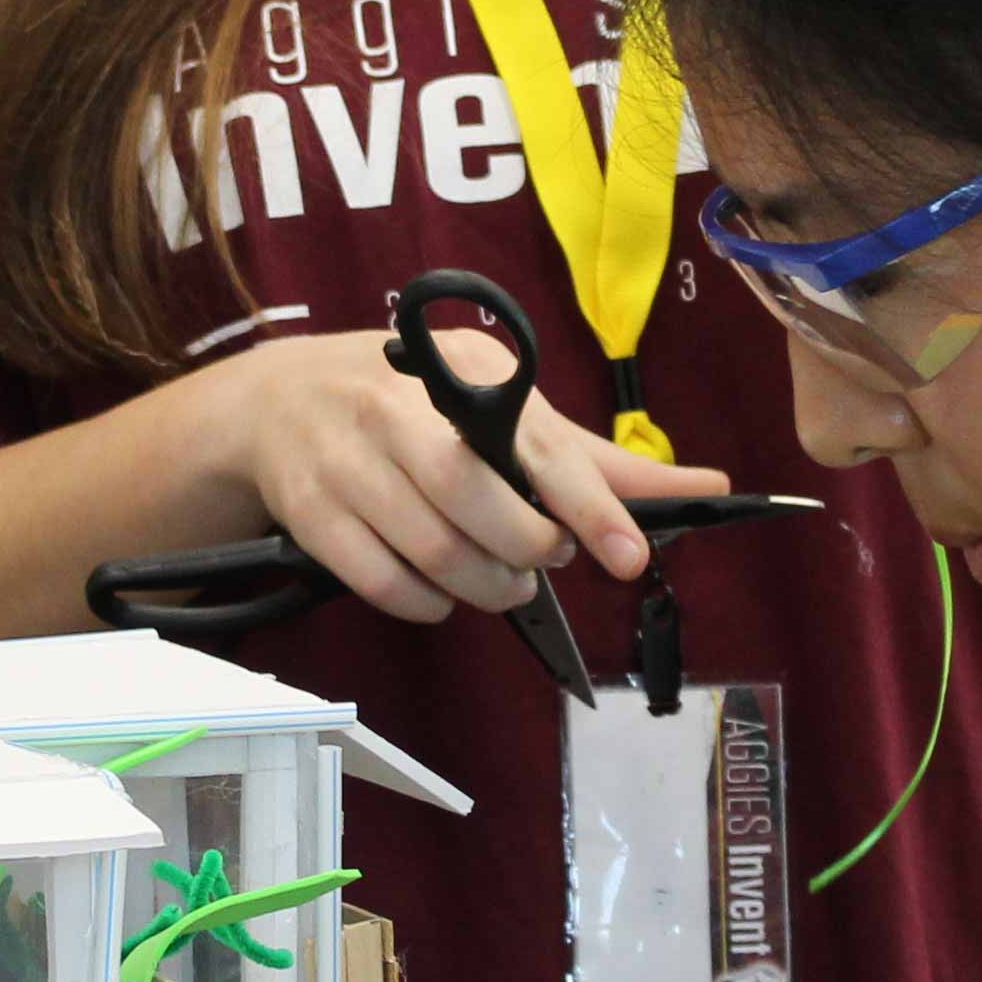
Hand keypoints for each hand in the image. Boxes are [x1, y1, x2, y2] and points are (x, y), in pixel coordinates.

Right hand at [198, 319, 715, 624]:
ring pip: (436, 556)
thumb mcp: (493, 399)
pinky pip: (385, 585)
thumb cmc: (408, 400)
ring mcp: (347, 467)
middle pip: (479, 507)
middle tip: (543, 558)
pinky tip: (442, 591)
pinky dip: (428, 604)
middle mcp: (395, 415)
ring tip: (503, 580)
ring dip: (485, 587)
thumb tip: (707, 485)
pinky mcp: (313, 517)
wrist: (275, 403)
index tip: (628, 556)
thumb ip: (592, 456)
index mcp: (457, 377)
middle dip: (526, 550)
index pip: (535, 447)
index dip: (588, 507)